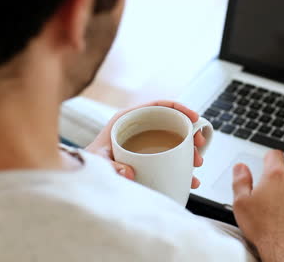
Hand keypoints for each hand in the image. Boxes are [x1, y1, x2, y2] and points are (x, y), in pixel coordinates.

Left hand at [85, 100, 206, 188]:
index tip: (195, 118)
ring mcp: (145, 143)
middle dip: (190, 134)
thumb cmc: (88, 163)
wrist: (84, 175)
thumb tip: (129, 172)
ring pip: (174, 142)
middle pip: (171, 123)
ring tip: (196, 165)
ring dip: (189, 152)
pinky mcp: (149, 158)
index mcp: (128, 119)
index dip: (180, 108)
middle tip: (199, 148)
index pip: (159, 105)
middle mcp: (139, 128)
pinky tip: (190, 179)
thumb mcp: (98, 161)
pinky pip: (170, 159)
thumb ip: (111, 166)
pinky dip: (182, 168)